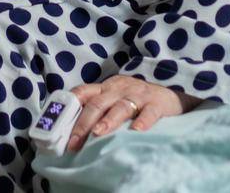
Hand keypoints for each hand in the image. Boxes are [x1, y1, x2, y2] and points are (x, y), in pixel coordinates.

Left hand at [65, 75, 199, 151]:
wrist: (171, 96)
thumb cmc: (137, 101)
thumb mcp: (115, 99)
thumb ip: (98, 110)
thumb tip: (72, 134)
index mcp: (106, 87)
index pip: (83, 92)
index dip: (69, 107)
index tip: (58, 125)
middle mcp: (120, 88)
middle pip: (97, 103)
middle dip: (83, 124)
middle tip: (74, 143)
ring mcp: (138, 95)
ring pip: (120, 107)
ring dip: (108, 121)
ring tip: (98, 134)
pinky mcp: (157, 103)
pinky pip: (148, 112)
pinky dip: (142, 122)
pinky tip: (136, 132)